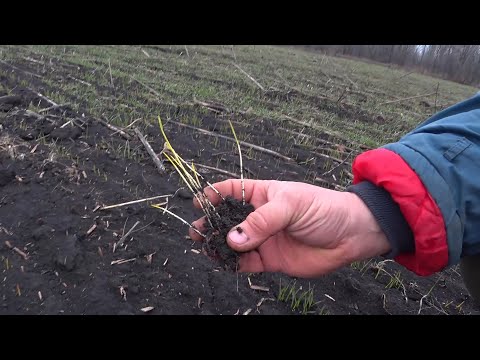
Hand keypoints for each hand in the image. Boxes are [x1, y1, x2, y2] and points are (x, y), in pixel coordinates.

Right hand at [190, 179, 389, 277]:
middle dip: (210, 224)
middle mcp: (258, 217)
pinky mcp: (270, 259)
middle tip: (196, 231)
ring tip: (205, 247)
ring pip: (232, 242)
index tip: (199, 203)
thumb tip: (232, 238)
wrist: (349, 236)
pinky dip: (233, 264)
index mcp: (262, 194)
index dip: (213, 195)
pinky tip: (224, 262)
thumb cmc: (322, 209)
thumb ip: (262, 221)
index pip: (231, 191)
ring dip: (217, 245)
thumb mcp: (291, 205)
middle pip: (226, 219)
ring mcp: (263, 238)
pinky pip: (245, 263)